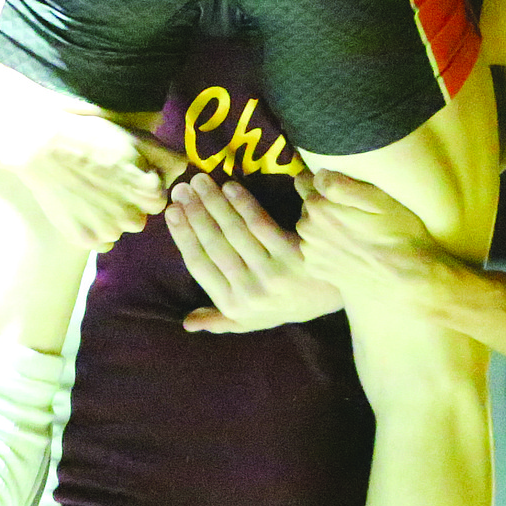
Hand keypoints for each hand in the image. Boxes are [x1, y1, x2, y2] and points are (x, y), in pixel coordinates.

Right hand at [16, 111, 185, 250]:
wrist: (43, 147)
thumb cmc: (93, 137)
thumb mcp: (137, 139)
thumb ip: (168, 158)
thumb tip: (187, 171)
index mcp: (152, 192)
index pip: (158, 198)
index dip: (141, 185)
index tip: (123, 173)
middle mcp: (134, 217)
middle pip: (139, 217)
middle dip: (128, 204)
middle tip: (105, 183)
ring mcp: (108, 231)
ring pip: (119, 230)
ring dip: (110, 218)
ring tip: (89, 193)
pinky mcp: (85, 240)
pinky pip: (100, 242)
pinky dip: (93, 228)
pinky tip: (80, 206)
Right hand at [164, 171, 342, 331]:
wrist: (334, 296)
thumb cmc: (288, 305)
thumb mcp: (253, 322)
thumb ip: (221, 321)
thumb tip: (187, 323)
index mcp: (233, 305)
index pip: (199, 265)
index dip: (183, 236)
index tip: (171, 211)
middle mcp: (249, 292)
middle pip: (213, 246)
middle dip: (194, 213)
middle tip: (182, 188)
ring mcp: (272, 274)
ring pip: (234, 232)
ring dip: (214, 203)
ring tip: (201, 182)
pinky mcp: (292, 256)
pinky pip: (261, 225)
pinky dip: (244, 204)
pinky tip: (231, 187)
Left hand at [295, 170, 448, 310]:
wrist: (405, 282)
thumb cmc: (399, 236)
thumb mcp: (381, 201)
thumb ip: (344, 185)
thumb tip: (319, 174)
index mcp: (319, 208)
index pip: (304, 179)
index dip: (323, 180)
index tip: (344, 188)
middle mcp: (307, 229)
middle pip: (307, 203)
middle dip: (324, 203)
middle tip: (353, 211)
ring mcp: (310, 251)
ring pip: (309, 225)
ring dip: (323, 224)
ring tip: (353, 231)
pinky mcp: (315, 268)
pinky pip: (313, 246)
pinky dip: (325, 245)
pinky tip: (347, 249)